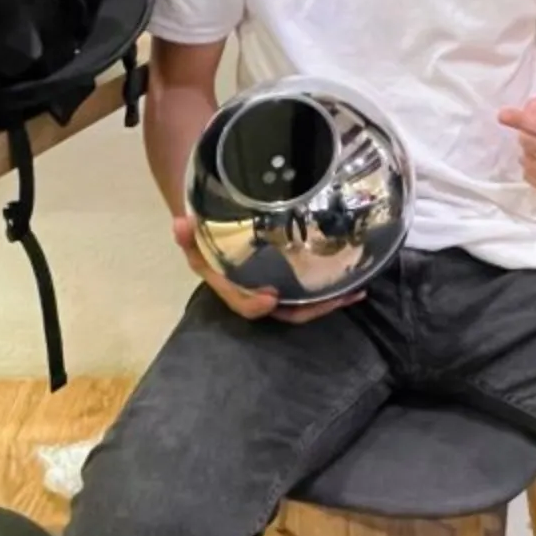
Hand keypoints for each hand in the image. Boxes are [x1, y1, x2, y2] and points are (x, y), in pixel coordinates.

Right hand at [173, 215, 363, 323]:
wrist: (218, 227)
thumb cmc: (208, 233)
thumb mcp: (195, 234)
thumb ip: (189, 233)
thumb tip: (180, 224)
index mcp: (231, 287)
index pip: (243, 304)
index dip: (254, 304)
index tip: (269, 297)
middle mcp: (256, 294)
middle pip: (284, 311)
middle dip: (311, 309)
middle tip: (335, 299)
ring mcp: (277, 289)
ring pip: (303, 305)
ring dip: (330, 302)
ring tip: (354, 292)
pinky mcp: (292, 282)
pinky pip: (312, 292)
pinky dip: (333, 291)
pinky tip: (355, 283)